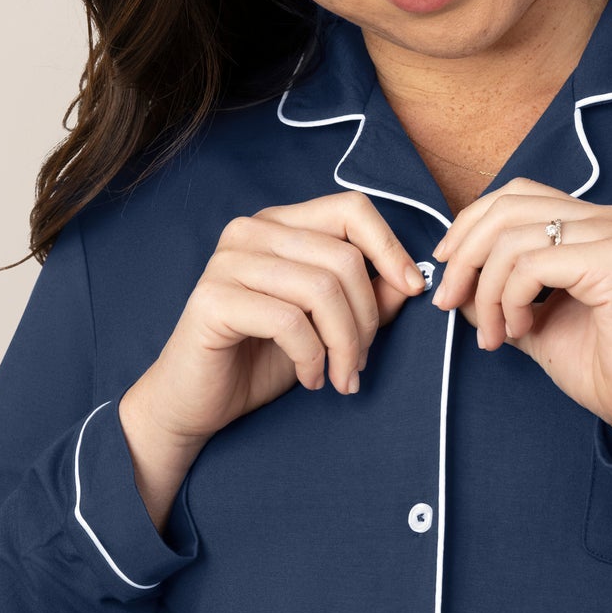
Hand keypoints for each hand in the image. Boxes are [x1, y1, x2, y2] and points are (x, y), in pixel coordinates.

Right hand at [118, 192, 426, 527]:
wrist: (197, 404)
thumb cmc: (263, 359)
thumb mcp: (329, 325)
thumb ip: (369, 297)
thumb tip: (413, 279)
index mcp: (280, 225)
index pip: (351, 208)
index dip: (391, 247)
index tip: (414, 290)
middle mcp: (251, 231)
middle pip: (344, 257)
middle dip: (367, 319)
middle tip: (358, 362)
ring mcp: (228, 261)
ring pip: (322, 289)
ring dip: (344, 344)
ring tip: (340, 376)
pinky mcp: (213, 299)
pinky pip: (289, 321)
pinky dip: (312, 357)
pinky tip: (310, 378)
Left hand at [430, 178, 611, 451]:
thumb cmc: (604, 368)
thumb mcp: (532, 321)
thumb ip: (497, 294)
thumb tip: (453, 280)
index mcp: (591, 224)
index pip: (514, 196)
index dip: (469, 226)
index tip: (446, 268)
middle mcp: (605, 218)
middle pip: (507, 208)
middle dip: (465, 256)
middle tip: (449, 301)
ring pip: (512, 240)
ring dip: (486, 293)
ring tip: (494, 334)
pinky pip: (531, 266)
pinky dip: (510, 301)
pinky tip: (521, 330)